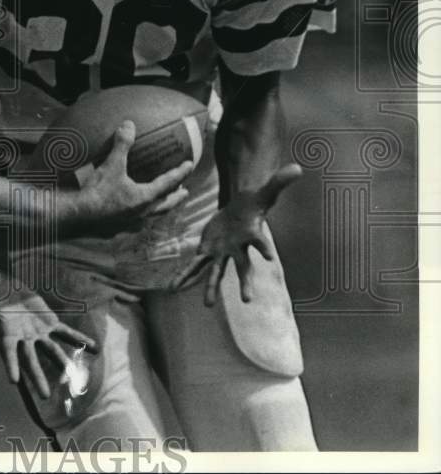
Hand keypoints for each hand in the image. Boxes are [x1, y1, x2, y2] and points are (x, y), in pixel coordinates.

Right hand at [0, 278, 97, 399]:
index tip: (13, 381)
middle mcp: (23, 338)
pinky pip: (66, 333)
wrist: (7, 287)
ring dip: (62, 365)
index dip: (11, 364)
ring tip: (72, 381)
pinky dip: (80, 340)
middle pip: (31, 360)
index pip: (8, 351)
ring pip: (51, 351)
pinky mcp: (50, 323)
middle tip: (45, 396)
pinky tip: (94, 348)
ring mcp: (38, 333)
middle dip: (38, 377)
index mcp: (6, 331)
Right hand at [74, 120, 193, 232]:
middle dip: (176, 198)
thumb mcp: (111, 165)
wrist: (77, 216)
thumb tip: (129, 125)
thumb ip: (122, 145)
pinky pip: (132, 224)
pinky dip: (136, 218)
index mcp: (145, 198)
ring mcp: (129, 224)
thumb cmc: (97, 192)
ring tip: (159, 205)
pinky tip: (129, 216)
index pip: (168, 183)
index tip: (190, 166)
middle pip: (165, 206)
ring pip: (150, 218)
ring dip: (158, 210)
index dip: (180, 173)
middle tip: (184, 191)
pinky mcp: (115, 230)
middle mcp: (141, 214)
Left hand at [172, 163, 301, 305]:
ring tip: (207, 305)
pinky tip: (175, 287)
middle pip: (243, 268)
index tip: (269, 257)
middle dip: (244, 282)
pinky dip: (186, 275)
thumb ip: (279, 181)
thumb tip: (298, 168)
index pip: (261, 243)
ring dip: (211, 288)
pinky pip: (196, 265)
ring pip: (216, 272)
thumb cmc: (254, 204)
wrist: (239, 212)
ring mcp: (222, 252)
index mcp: (252, 236)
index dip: (264, 248)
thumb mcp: (265, 191)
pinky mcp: (208, 250)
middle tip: (247, 299)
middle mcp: (238, 249)